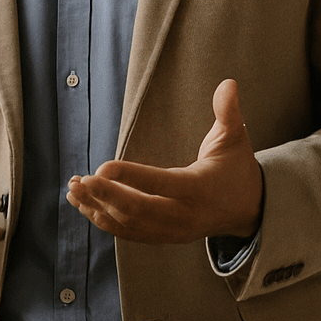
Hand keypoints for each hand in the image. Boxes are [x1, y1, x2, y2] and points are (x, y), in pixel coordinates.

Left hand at [66, 78, 262, 243]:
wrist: (247, 210)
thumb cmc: (236, 168)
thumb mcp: (235, 138)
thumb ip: (228, 111)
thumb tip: (228, 83)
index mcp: (199, 189)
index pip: (161, 184)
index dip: (131, 177)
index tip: (103, 165)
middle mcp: (184, 215)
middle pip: (139, 211)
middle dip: (106, 196)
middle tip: (81, 180)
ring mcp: (172, 231)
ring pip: (129, 224)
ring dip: (98, 208)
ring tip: (73, 188)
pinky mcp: (162, 237)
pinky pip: (129, 232)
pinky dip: (104, 219)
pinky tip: (84, 204)